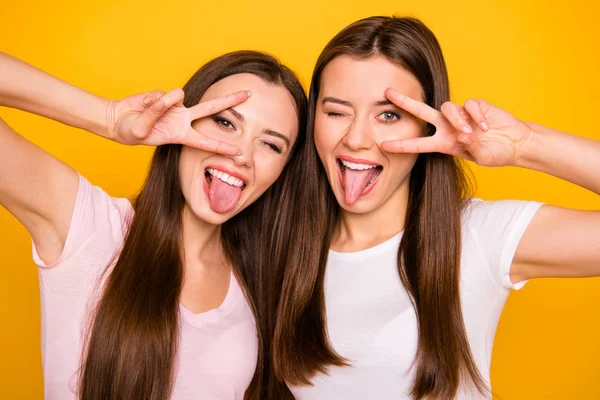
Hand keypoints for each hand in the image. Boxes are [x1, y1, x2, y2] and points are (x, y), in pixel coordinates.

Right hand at [105, 88, 249, 155]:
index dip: (221, 147)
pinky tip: (142, 105)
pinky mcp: (164, 94)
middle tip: (248, 94)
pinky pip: (159, 94)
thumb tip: (170, 97)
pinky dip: (149, 100)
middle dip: (230, 101)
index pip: (205, 141)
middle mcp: (182, 119)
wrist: (118, 120)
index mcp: (180, 135)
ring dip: (161, 103)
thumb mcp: (141, 130)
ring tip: (146, 112)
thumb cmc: (131, 131)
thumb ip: (156, 113)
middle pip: (211, 108)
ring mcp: (174, 105)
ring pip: (177, 96)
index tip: (239, 152)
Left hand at [381, 88, 533, 166]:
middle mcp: (448, 127)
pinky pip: (470, 106)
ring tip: (471, 134)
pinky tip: (487, 126)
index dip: (402, 145)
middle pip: (422, 112)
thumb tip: (462, 135)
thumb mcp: (481, 157)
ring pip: (447, 108)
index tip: (383, 145)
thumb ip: (470, 148)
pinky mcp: (475, 105)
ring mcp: (461, 115)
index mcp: (444, 143)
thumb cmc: (496, 153)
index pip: (419, 144)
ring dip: (457, 121)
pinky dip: (477, 117)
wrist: (516, 144)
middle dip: (405, 102)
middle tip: (388, 93)